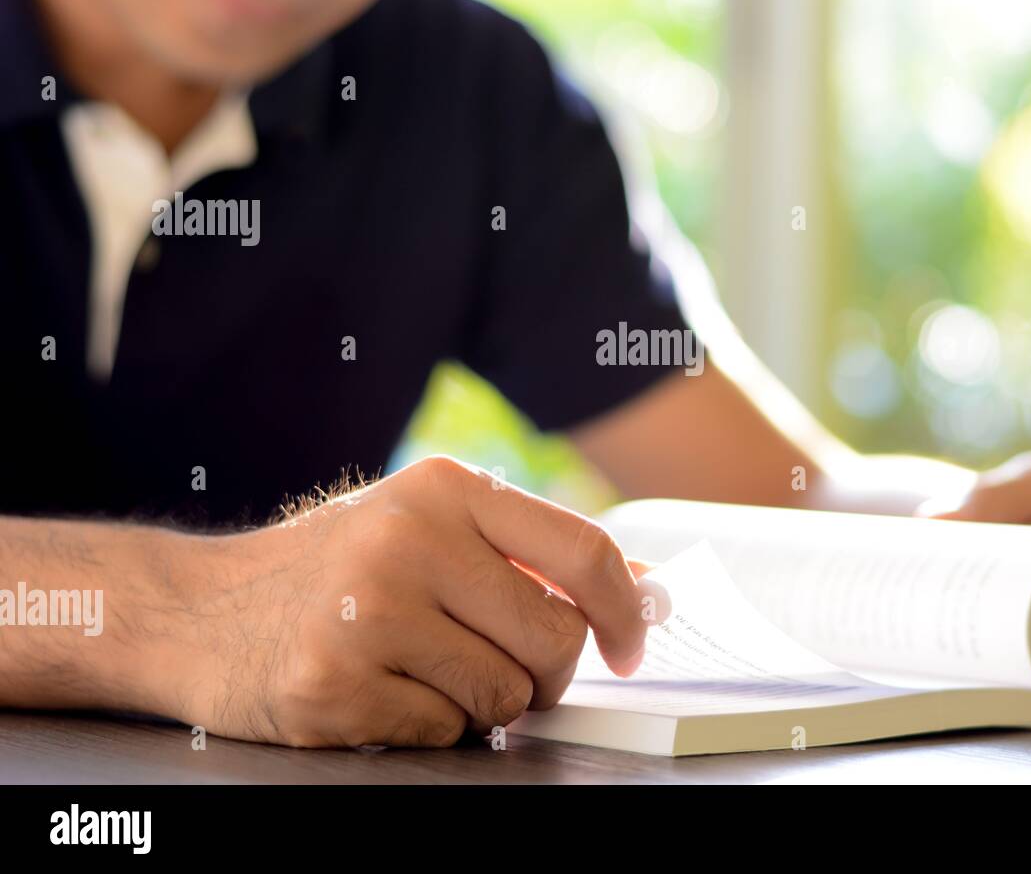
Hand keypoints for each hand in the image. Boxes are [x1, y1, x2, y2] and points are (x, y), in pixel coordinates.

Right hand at [152, 456, 663, 747]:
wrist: (197, 610)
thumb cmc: (336, 569)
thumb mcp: (429, 527)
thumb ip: (530, 551)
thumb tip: (644, 583)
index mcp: (445, 488)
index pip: (583, 548)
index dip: (626, 608)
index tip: (631, 645)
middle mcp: (409, 538)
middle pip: (556, 638)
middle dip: (548, 673)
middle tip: (508, 670)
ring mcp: (366, 612)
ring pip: (505, 696)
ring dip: (480, 701)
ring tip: (420, 668)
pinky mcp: (334, 685)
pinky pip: (444, 730)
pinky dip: (427, 724)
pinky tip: (377, 690)